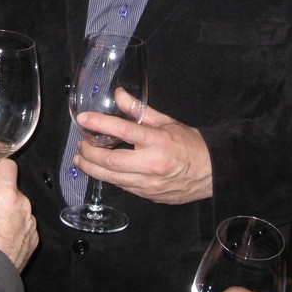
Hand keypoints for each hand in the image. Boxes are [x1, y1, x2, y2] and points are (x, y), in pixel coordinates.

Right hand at [0, 156, 37, 270]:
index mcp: (6, 192)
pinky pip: (24, 224)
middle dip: (0, 194)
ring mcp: (30, 222)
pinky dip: (15, 227)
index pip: (8, 166)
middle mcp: (23, 204)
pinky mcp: (33, 239)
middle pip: (13, 189)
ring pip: (19, 207)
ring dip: (9, 211)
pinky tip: (1, 239)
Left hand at [73, 88, 212, 203]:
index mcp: (157, 141)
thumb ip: (139, 110)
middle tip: (80, 145)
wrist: (211, 172)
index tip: (83, 119)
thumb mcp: (166, 121)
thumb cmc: (190, 144)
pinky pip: (124, 187)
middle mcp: (152, 164)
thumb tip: (119, 95)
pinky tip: (102, 170)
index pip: (122, 130)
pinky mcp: (149, 196)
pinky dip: (110, 178)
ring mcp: (150, 184)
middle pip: (110, 162)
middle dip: (89, 154)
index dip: (99, 123)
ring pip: (112, 179)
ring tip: (82, 159)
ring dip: (93, 169)